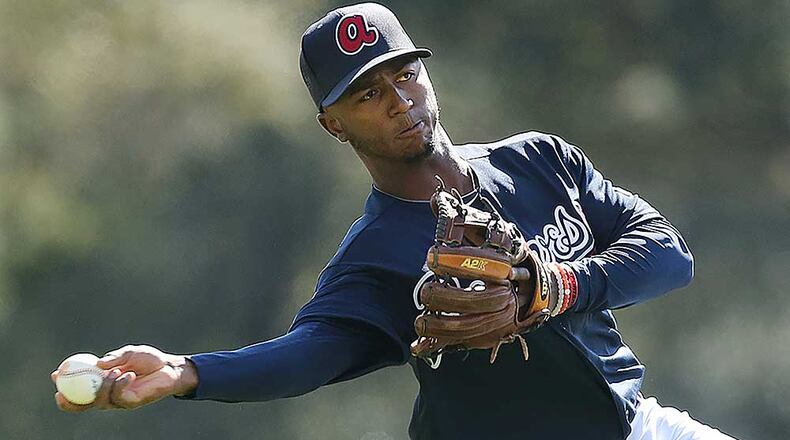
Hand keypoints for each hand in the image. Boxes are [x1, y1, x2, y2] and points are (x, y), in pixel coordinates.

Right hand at [51, 345, 197, 411]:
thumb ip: (112, 359)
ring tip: (116, 371)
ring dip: (103, 385)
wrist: (170, 367)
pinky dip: (120, 384)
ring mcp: (118, 400)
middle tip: (62, 391)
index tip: (56, 374)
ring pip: (100, 400)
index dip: (64, 384)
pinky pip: (118, 397)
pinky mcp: (131, 403)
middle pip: (82, 404)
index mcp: (102, 383)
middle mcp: (107, 394)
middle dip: (69, 401)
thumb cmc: (149, 360)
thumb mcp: (128, 353)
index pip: (79, 388)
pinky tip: (129, 374)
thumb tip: (96, 364)